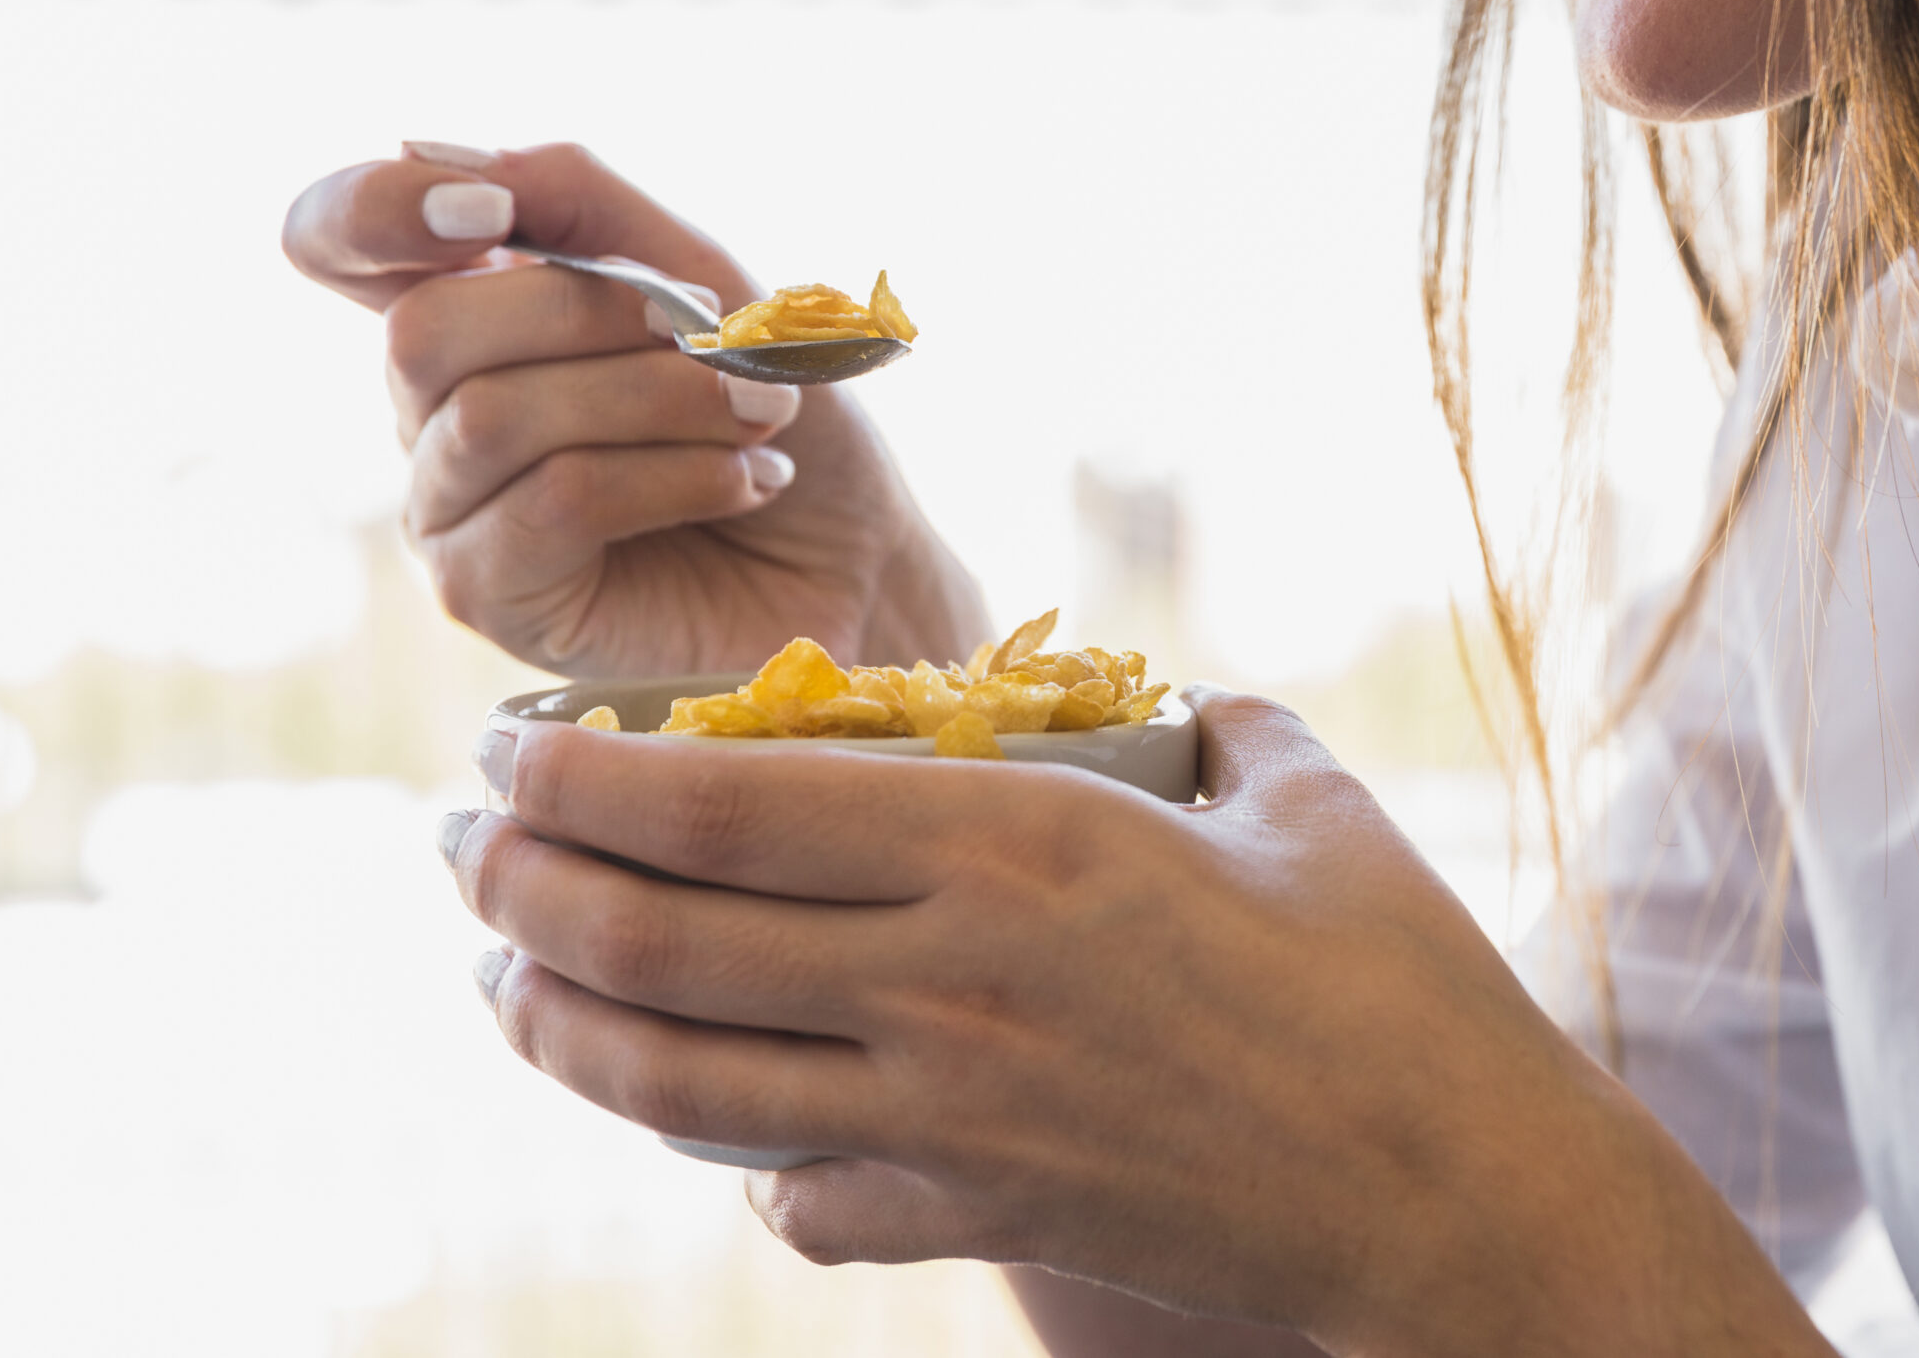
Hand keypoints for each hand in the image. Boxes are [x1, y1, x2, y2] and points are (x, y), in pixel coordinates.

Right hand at [282, 142, 986, 676]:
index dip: (375, 207)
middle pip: (423, 330)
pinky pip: (553, 502)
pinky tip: (748, 485)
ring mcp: (447, 509)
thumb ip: (575, 201)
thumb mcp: (704, 276)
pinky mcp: (489, 596)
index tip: (493, 212)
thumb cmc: (780, 411)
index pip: (333, 235)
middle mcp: (430, 410)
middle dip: (593, 317)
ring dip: (660, 400)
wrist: (864, 555)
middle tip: (726, 341)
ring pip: (493, 418)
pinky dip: (673, 476)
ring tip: (765, 416)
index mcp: (467, 309)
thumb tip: (429, 150)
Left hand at [443, 688, 1830, 1357]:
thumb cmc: (1400, 982)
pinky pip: (799, 1198)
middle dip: (525, 892)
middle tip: (463, 857)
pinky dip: (734, 1162)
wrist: (1455, 1198)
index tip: (507, 753)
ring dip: (567, 1029)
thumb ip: (1218, 725)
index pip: (730, 803)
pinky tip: (718, 1132)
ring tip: (511, 985)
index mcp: (1018, 844)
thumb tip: (1186, 697)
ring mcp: (950, 1120)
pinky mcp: (980, 1222)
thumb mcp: (1307, 803)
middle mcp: (948, 982)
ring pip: (683, 1083)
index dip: (585, 778)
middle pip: (662, 939)